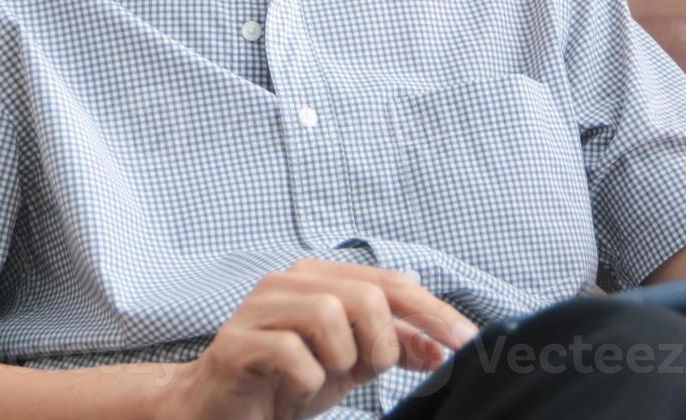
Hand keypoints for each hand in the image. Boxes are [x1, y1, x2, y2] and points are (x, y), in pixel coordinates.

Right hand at [161, 259, 477, 419]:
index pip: (392, 283)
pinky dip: (306, 380)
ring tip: (323, 377)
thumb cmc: (284, 383)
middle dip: (381, 342)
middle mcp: (289, 281)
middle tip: (367, 370)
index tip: (467, 344)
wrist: (218, 411)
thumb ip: (393, 348)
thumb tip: (441, 347)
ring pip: (329, 315)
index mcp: (320, 279)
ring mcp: (258, 308)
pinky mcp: (236, 342)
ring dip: (340, 360)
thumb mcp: (351, 365)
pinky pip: (292, 353)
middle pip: (366, 295)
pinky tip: (296, 389)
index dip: (434, 313)